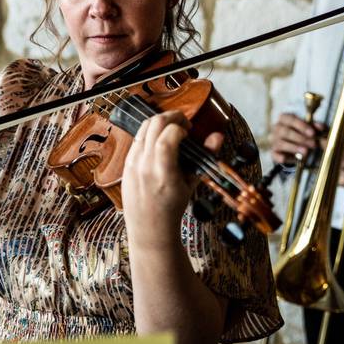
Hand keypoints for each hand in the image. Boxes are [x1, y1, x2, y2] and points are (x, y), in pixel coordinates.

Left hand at [120, 111, 222, 248]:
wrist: (149, 227)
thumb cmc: (172, 207)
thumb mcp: (191, 183)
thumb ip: (205, 156)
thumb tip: (218, 136)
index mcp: (163, 173)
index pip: (168, 136)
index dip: (180, 126)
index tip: (188, 132)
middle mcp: (144, 166)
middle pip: (154, 124)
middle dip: (171, 116)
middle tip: (182, 123)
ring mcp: (131, 164)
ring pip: (142, 127)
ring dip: (159, 122)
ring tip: (171, 130)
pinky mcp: (125, 164)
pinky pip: (136, 138)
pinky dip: (148, 133)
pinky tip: (158, 141)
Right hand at [269, 112, 323, 164]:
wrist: (296, 147)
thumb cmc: (303, 133)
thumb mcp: (311, 129)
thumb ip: (316, 127)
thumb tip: (321, 127)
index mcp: (284, 118)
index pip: (290, 119)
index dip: (302, 126)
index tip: (312, 133)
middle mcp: (276, 128)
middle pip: (284, 131)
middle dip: (300, 138)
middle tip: (313, 144)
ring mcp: (273, 140)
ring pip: (280, 143)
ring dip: (294, 147)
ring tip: (306, 152)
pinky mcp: (273, 152)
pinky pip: (275, 155)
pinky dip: (283, 157)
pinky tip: (294, 159)